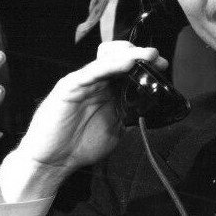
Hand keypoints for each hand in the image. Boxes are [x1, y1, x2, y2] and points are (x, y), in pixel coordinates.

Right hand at [16, 40, 165, 171]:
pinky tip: (126, 64)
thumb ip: (129, 114)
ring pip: (106, 58)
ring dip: (130, 54)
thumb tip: (151, 108)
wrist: (52, 161)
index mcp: (105, 89)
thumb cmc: (79, 145)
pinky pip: (92, 71)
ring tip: (148, 56)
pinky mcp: (70, 86)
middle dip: (140, 54)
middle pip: (118, 56)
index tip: (163, 67)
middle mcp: (94, 81)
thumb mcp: (115, 129)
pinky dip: (110, 65)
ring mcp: (82, 81)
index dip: (145, 63)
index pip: (127, 67)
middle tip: (158, 59)